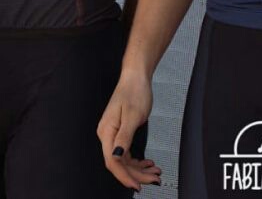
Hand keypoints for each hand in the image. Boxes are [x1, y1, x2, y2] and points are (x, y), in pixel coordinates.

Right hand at [97, 70, 160, 189]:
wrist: (136, 76)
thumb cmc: (134, 91)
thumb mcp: (133, 115)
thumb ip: (124, 138)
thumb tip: (115, 157)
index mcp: (106, 132)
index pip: (112, 162)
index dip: (125, 176)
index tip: (138, 185)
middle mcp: (107, 135)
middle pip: (119, 163)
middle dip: (136, 173)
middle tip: (153, 179)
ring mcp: (113, 134)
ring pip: (124, 159)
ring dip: (139, 168)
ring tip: (154, 172)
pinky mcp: (120, 132)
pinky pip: (126, 151)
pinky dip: (137, 159)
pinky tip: (147, 163)